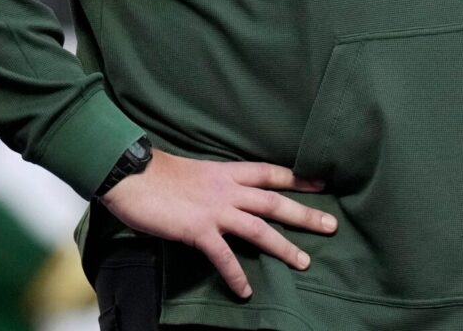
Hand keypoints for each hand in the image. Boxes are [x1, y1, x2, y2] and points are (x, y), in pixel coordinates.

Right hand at [101, 150, 336, 298]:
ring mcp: (214, 209)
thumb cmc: (157, 174)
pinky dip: (235, 274)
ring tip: (305, 262)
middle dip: (305, 214)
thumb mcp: (195, 172)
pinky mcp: (197, 229)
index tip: (322, 184)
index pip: (270, 172)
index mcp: (227, 172)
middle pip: (275, 201)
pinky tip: (245, 291)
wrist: (131, 175)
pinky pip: (223, 256)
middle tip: (332, 225)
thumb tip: (225, 194)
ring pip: (259, 228)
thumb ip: (215, 184)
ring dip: (284, 247)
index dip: (298, 178)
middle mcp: (227, 189)